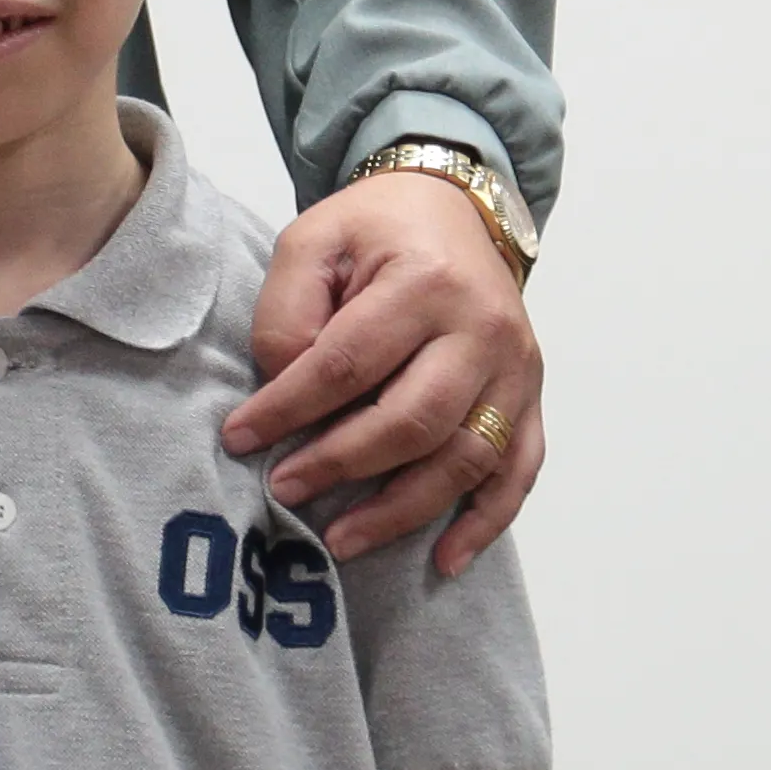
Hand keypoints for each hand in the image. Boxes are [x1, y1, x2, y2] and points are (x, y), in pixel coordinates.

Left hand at [227, 165, 541, 573]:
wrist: (453, 209)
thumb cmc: (375, 230)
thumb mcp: (312, 241)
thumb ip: (288, 312)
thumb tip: (284, 392)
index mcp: (425, 280)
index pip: (348, 364)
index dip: (289, 409)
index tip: (240, 438)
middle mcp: (482, 328)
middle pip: (413, 420)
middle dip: (340, 464)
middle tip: (284, 490)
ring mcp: (515, 368)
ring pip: (464, 459)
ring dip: (401, 511)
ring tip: (340, 539)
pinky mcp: (530, 398)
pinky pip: (517, 471)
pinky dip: (486, 522)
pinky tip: (445, 560)